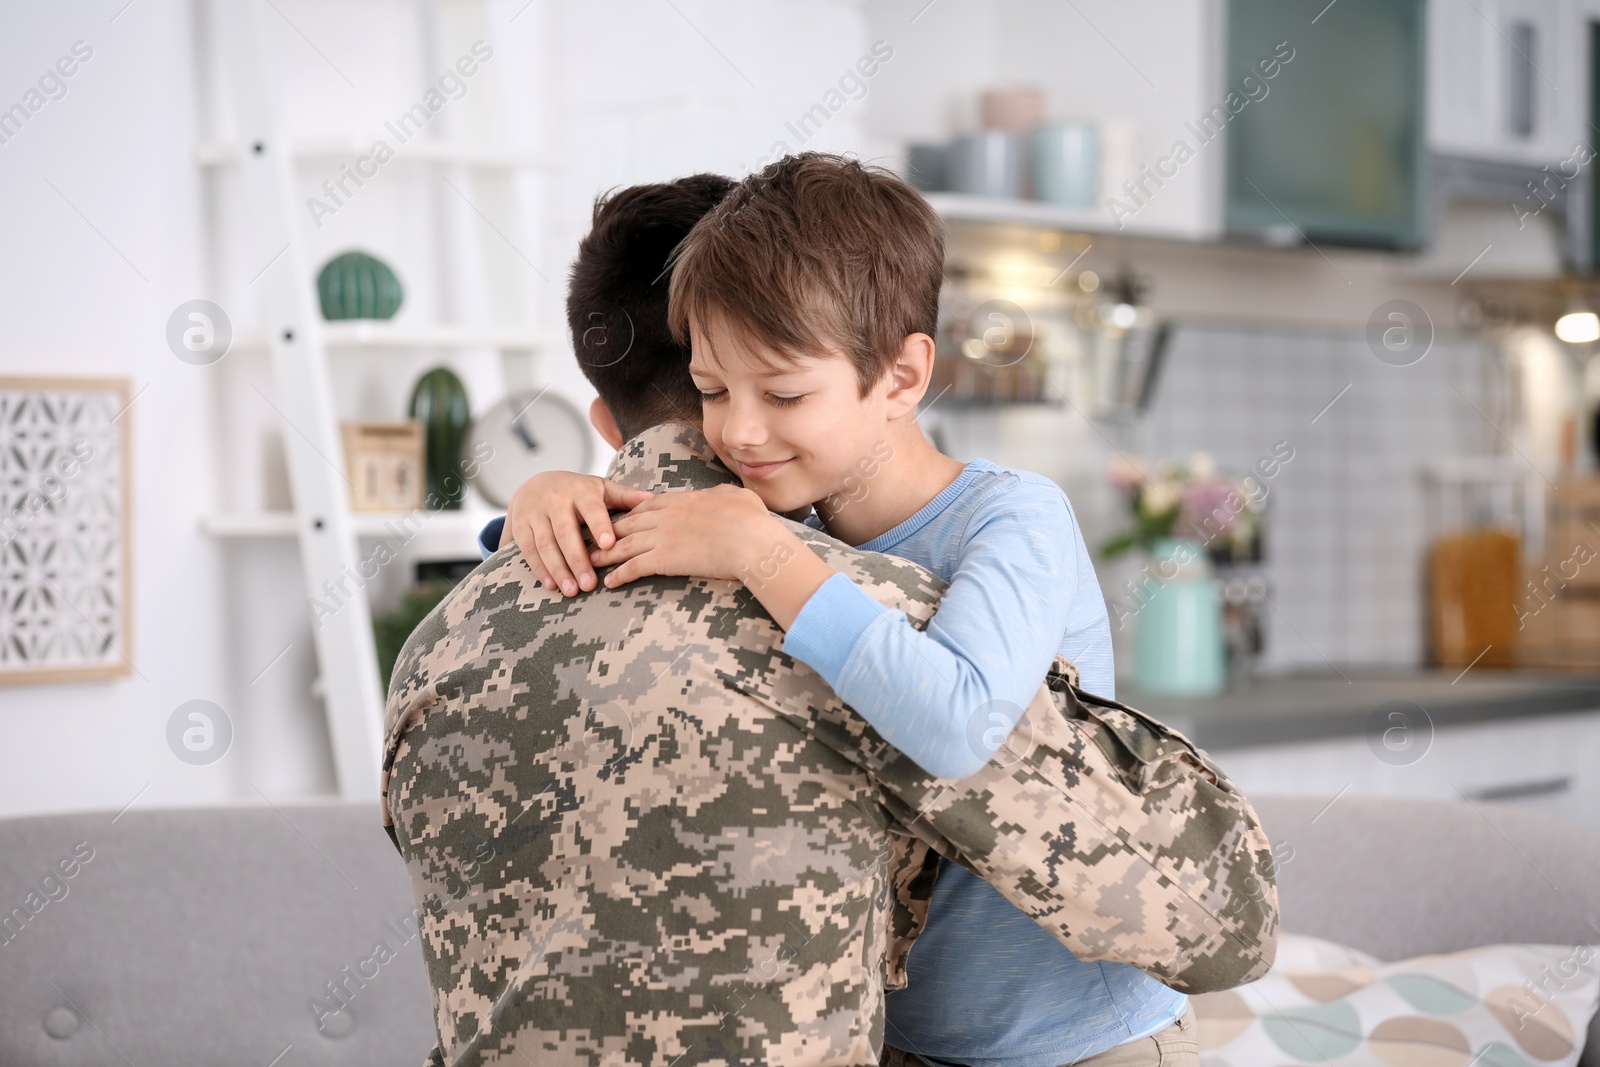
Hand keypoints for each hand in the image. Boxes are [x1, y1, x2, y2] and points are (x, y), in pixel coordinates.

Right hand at [499, 471, 653, 595]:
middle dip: (577, 559)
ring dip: (558, 570)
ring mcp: (535, 514)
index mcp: (580, 491)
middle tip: (590, 585)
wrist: (533, 484)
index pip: (591, 509)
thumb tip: (654, 499)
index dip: (599, 526)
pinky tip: (552, 585)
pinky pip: (529, 551)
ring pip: (546, 544)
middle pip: (566, 532)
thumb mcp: (600, 488)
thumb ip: (625, 496)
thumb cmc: (577, 491)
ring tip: (572, 591)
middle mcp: (555, 500)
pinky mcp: (520, 527)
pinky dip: (540, 570)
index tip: (609, 545)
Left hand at [589, 484, 779, 587]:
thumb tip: (723, 494)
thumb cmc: (752, 520)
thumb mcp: (737, 496)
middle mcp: (666, 516)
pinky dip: (619, 574)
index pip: (647, 506)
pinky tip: (610, 582)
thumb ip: (723, 493)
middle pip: (628, 523)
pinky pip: (633, 567)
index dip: (630, 514)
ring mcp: (662, 537)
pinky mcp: (663, 559)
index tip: (619, 521)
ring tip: (589, 561)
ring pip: (623, 544)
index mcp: (682, 500)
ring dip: (604, 554)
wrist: (751, 540)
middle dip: (607, 531)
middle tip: (592, 539)